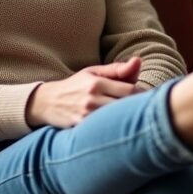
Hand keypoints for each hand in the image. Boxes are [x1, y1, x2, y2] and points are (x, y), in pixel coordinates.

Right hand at [26, 57, 140, 127]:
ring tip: (131, 120)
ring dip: (127, 121)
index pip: (131, 91)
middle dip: (138, 109)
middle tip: (143, 111)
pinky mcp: (81, 130)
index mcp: (97, 83)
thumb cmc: (75, 86)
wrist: (46, 102)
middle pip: (127, 107)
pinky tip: (117, 130)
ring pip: (118, 121)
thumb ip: (117, 69)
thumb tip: (139, 61)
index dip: (143, 96)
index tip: (146, 99)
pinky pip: (105, 133)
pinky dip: (114, 131)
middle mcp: (92, 100)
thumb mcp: (93, 72)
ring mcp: (86, 116)